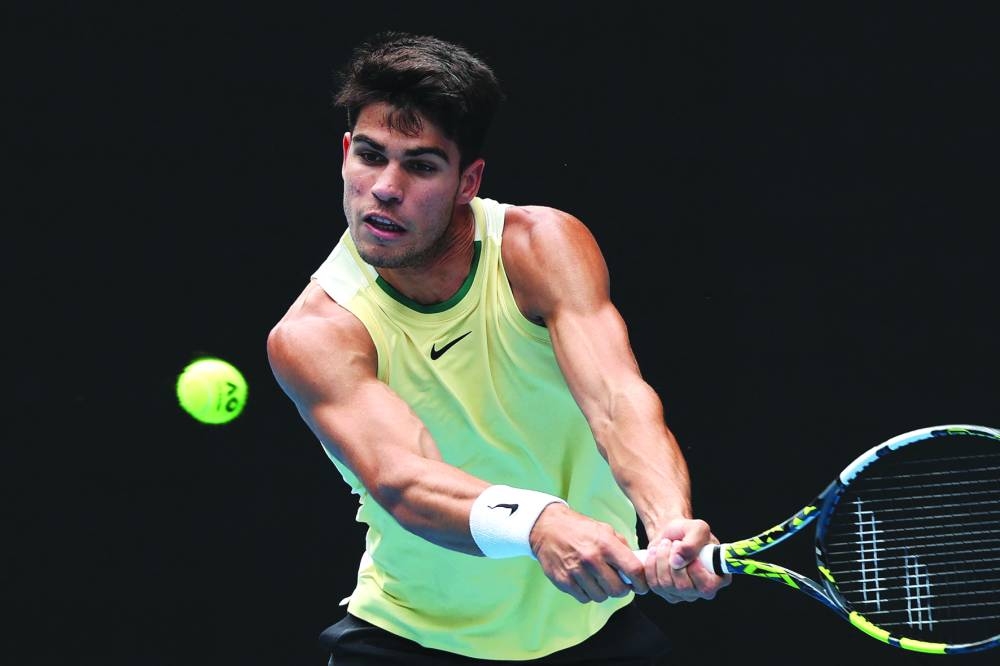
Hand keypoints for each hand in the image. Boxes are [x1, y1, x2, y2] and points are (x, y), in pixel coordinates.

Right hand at [529, 503, 648, 602]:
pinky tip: (585, 581)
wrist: (547, 528)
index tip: (641, 586)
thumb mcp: (605, 529)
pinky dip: (587, 593)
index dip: (641, 583)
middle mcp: (591, 558)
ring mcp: (576, 571)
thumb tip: (638, 567)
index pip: (633, 570)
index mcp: (605, 544)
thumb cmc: (579, 529)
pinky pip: (584, 598)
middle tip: (618, 583)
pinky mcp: (564, 581)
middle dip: (622, 589)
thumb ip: (622, 547)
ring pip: (601, 597)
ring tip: (599, 580)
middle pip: (618, 590)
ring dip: (603, 591)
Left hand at [644, 518, 731, 602]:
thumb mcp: (697, 528)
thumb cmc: (688, 533)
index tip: (686, 550)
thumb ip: (693, 543)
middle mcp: (703, 590)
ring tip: (664, 544)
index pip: (707, 586)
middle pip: (683, 586)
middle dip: (672, 560)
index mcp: (719, 577)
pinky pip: (654, 584)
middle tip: (674, 542)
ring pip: (666, 584)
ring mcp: (684, 594)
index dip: (694, 570)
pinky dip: (651, 565)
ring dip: (661, 559)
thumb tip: (677, 561)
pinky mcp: (666, 593)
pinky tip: (655, 553)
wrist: (671, 535)